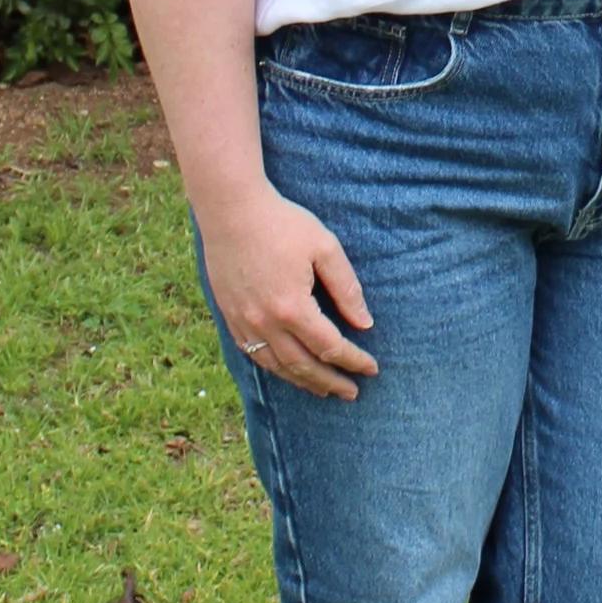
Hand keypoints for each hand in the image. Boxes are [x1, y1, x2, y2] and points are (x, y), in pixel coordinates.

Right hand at [195, 181, 375, 398]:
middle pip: (303, 365)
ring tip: (324, 389)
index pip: (330, 347)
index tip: (372, 368)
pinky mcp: (230, 316)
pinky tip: (287, 369)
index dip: (353, 361)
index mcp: (292, 307)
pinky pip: (254, 354)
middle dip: (331, 382)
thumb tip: (365, 323)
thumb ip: (346, 288)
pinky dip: (275, 368)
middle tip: (352, 392)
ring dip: (303, 381)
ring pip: (277, 366)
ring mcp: (244, 322)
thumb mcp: (324, 247)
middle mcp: (265, 323)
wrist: (230, 209)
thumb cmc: (281, 223)